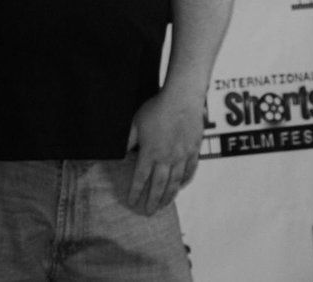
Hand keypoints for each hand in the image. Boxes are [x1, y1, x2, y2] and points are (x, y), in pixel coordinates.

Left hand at [125, 89, 203, 215]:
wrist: (182, 99)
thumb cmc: (156, 108)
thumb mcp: (136, 123)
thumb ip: (128, 140)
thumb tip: (119, 154)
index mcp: (150, 152)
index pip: (140, 178)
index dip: (136, 192)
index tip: (132, 202)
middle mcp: (166, 158)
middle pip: (159, 185)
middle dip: (152, 201)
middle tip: (148, 212)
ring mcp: (182, 156)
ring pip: (175, 182)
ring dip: (168, 196)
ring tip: (163, 205)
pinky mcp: (194, 150)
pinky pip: (190, 170)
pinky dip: (185, 181)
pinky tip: (181, 187)